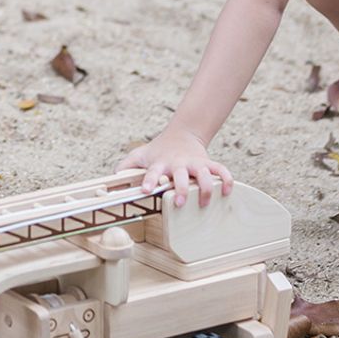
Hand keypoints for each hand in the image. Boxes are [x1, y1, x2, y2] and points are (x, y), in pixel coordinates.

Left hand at [119, 127, 233, 207]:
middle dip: (181, 189)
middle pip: (182, 176)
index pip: (152, 171)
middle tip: (178, 202)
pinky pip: (221, 170)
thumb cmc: (158, 150)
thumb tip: (110, 181)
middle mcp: (178, 164)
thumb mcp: (139, 155)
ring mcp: (195, 163)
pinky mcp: (208, 164)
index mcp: (160, 163)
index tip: (145, 190)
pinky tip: (227, 192)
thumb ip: (124, 167)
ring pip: (205, 175)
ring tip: (204, 203)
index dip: (149, 180)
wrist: (182, 134)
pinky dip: (227, 180)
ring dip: (205, 189)